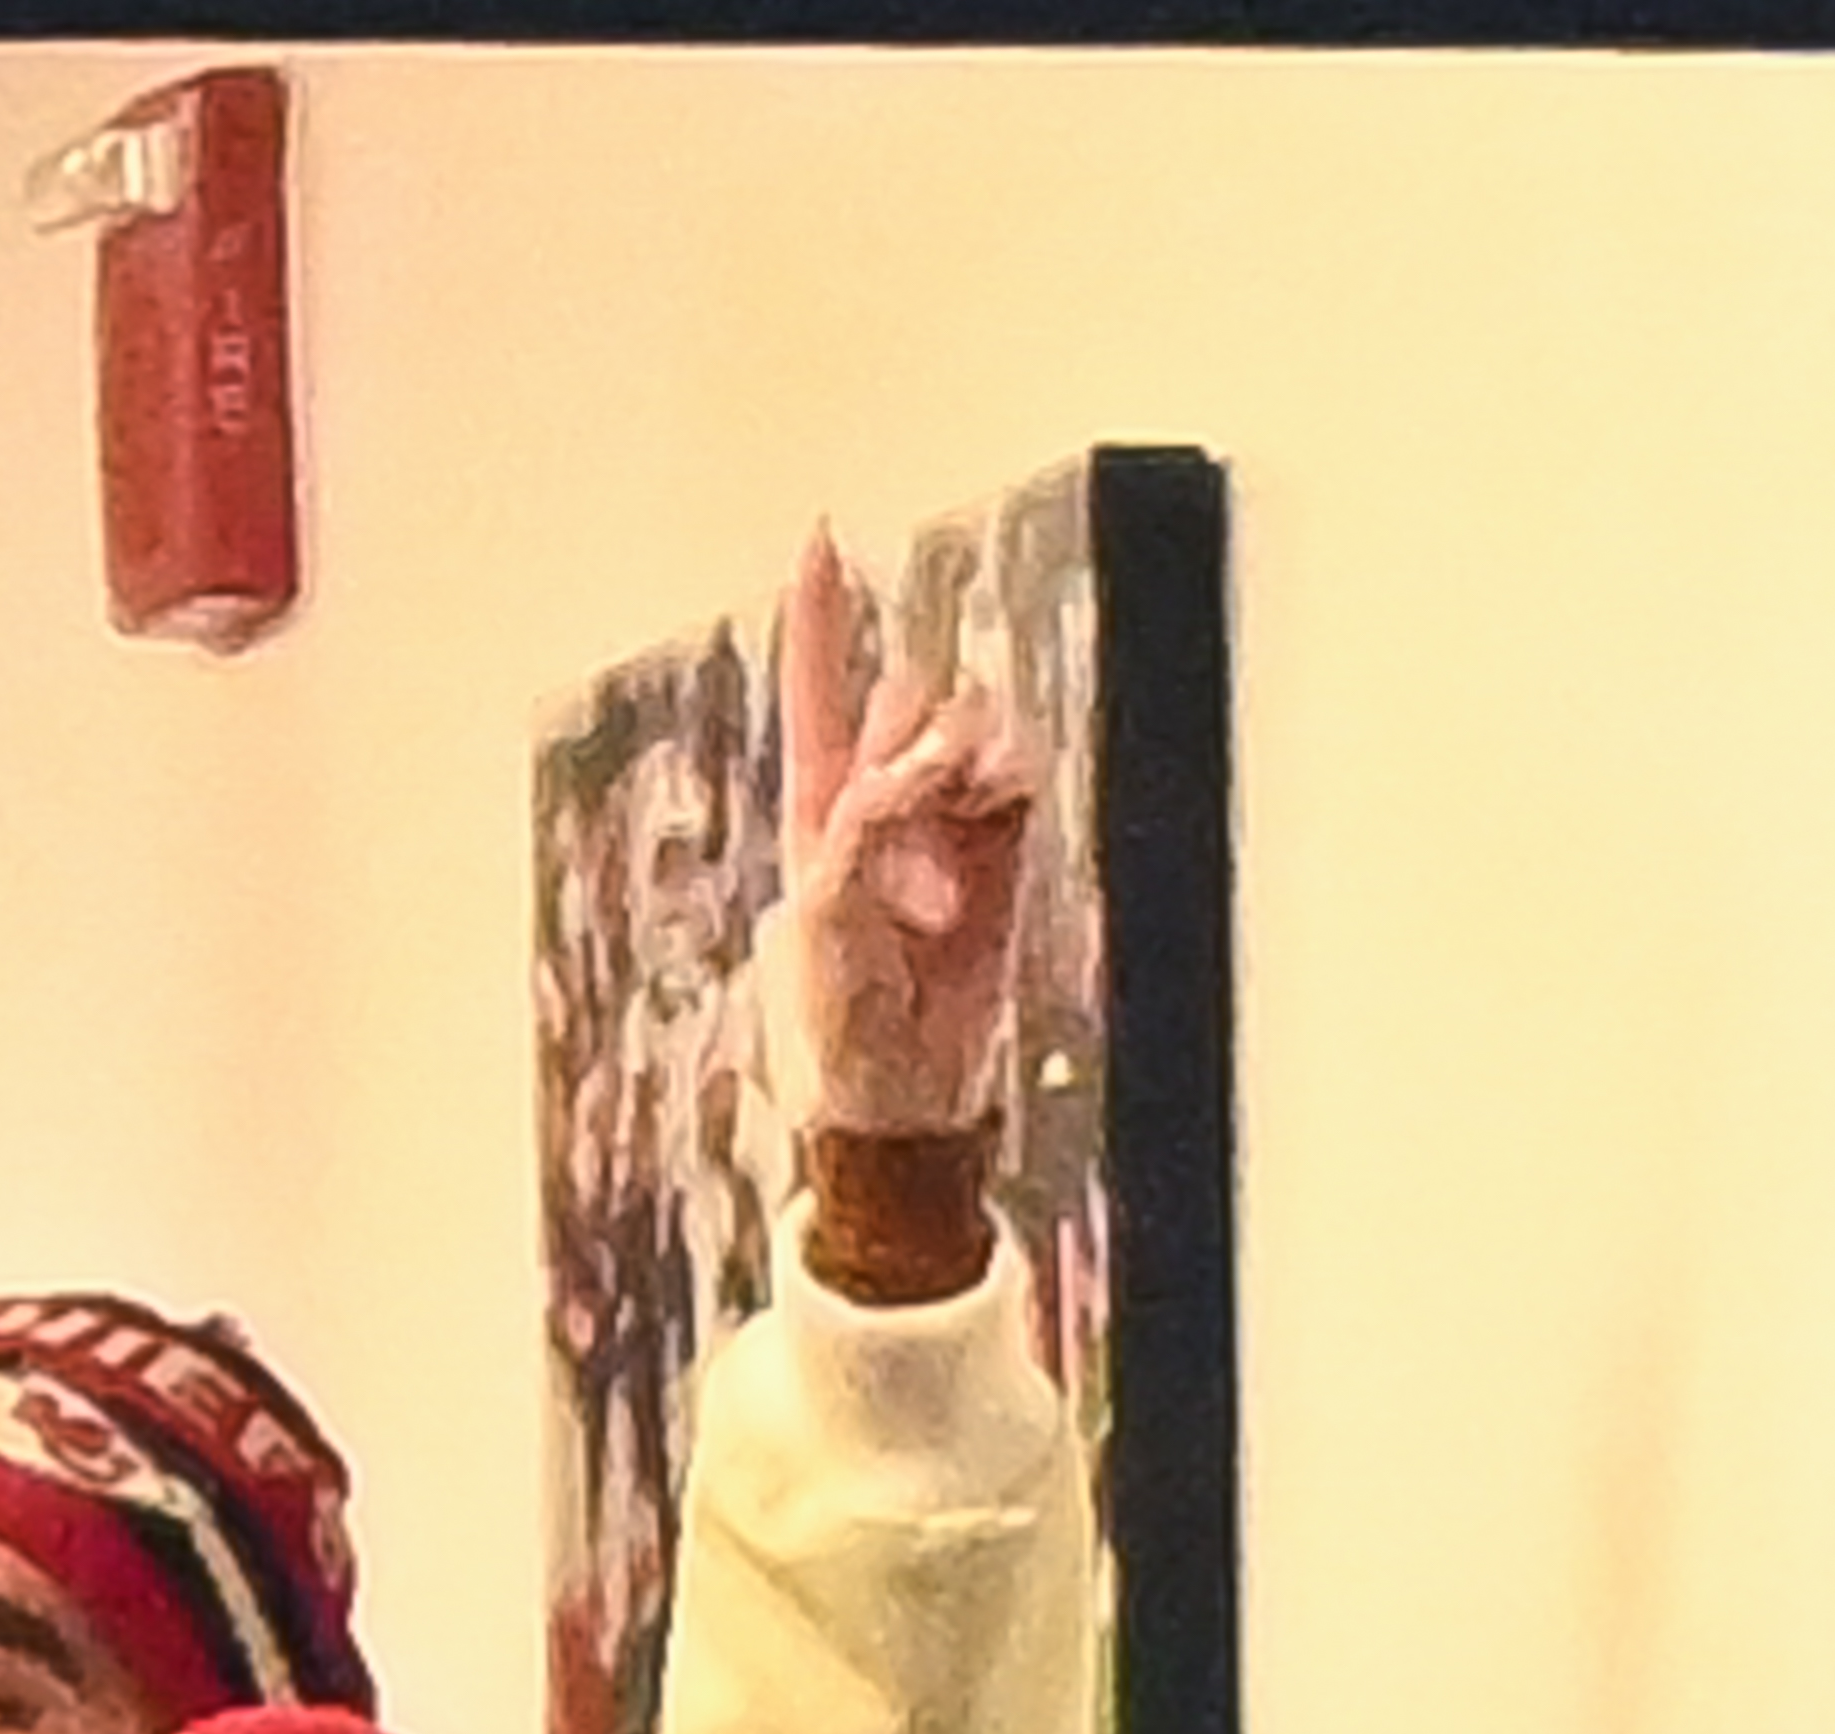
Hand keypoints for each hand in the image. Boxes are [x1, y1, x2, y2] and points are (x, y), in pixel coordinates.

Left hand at [768, 524, 1033, 1137]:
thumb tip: (929, 757)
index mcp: (816, 814)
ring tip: (943, 868)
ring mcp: (950, 827)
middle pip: (904, 701)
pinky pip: (1018, 777)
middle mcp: (883, 808)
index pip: (817, 697)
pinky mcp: (1006, 854)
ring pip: (969, 729)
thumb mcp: (823, 916)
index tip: (823, 536)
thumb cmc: (835, 1025)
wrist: (906, 1097)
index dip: (823, 619)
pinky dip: (1008, 780)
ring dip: (960, 768)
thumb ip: (866, 821)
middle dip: (908, 742)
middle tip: (909, 820)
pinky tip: (995, 809)